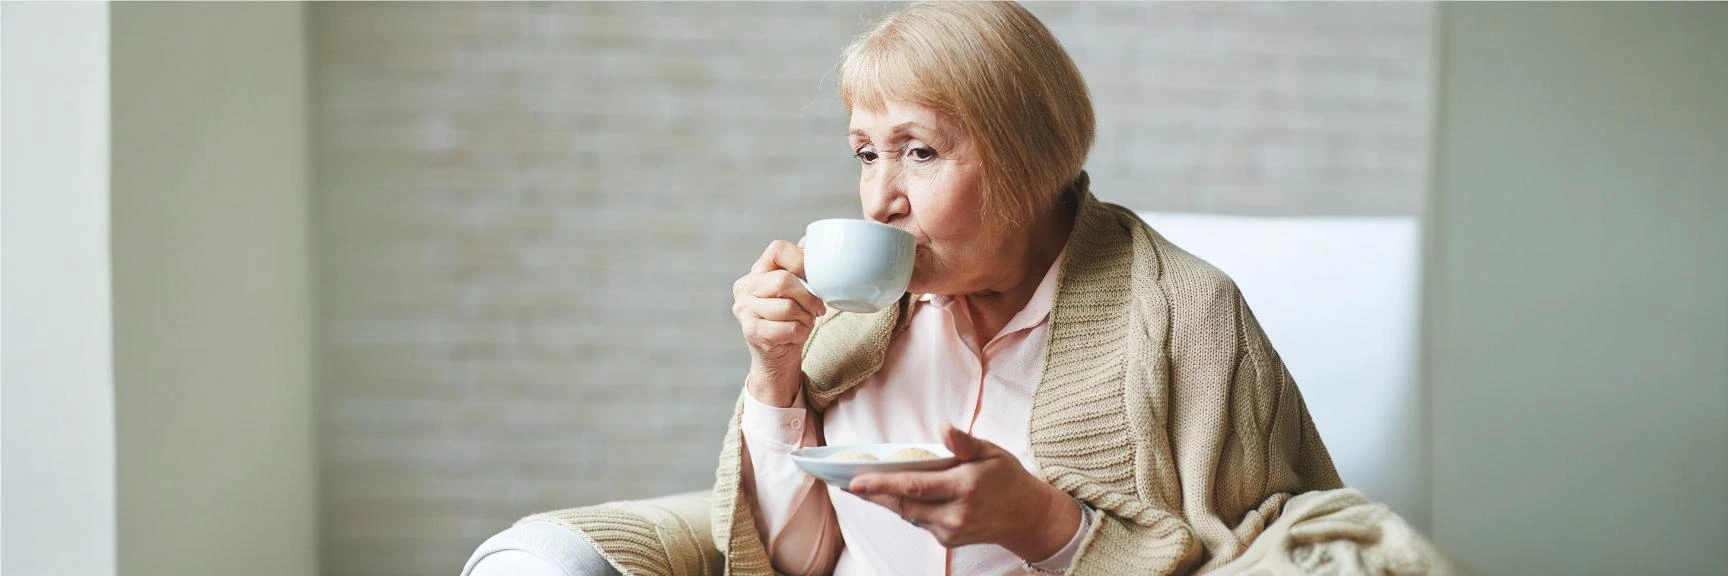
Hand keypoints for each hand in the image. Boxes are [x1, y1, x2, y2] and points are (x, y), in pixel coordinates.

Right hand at [732, 239, 826, 406]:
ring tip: (805, 321)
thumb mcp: (799, 289)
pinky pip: (787, 328)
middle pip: (784, 280)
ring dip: (805, 318)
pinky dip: (800, 332)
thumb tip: (815, 240)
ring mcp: (743, 309)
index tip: (814, 278)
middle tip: (818, 308)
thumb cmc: (792, 317)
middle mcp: (744, 286)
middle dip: (808, 297)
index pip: (778, 249)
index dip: (801, 261)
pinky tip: (797, 334)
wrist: (779, 355)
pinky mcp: (750, 330)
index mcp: (757, 270)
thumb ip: (804, 265)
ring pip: (787, 307)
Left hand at [848, 427, 1080, 559]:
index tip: (854, 482)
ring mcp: (951, 531)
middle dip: (874, 493)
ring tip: (863, 485)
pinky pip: (919, 521)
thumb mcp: (991, 452)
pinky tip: (896, 495)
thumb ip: (964, 442)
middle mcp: (956, 514)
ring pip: (908, 514)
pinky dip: (906, 507)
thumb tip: (943, 427)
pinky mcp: (948, 541)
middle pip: (904, 503)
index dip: (881, 485)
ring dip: (887, 500)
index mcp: (964, 487)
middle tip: (848, 480)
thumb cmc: (1007, 477)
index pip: (914, 486)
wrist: (1028, 517)